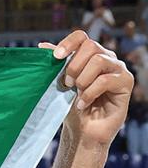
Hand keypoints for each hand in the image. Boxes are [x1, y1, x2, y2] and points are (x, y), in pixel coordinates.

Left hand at [39, 31, 132, 147]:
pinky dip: (89, 93)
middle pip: (91, 46)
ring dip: (82, 79)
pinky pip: (105, 80)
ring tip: (76, 94)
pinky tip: (83, 104)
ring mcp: (118, 69)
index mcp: (89, 55)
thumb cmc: (70, 107)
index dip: (68, 43)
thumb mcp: (59, 83)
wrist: (81, 131)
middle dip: (73, 66)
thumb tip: (42, 46)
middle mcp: (106, 58)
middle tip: (67, 84)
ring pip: (99, 61)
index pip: (81, 36)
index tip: (55, 57)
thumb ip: (56, 64)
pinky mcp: (125, 82)